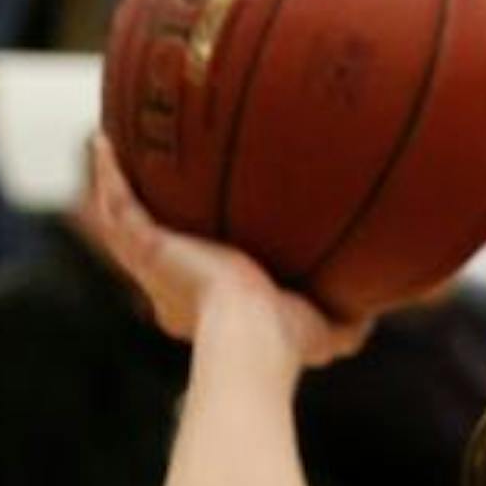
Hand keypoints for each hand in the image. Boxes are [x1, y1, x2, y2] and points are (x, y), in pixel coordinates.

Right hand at [88, 138, 373, 364]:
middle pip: (155, 243)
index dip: (192, 255)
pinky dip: (108, 174)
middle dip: (149, 215)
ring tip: (114, 145)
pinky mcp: (145, 249)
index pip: (192, 277)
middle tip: (150, 176)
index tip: (202, 233)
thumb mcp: (328, 330)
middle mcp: (172, 289)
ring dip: (117, 184)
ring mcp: (154, 269)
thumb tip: (380, 312)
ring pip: (125, 220)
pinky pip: (118, 205)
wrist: (254, 339)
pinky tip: (105, 142)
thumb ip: (352, 318)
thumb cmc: (289, 343)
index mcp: (207, 307)